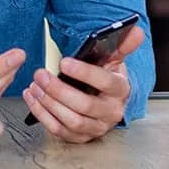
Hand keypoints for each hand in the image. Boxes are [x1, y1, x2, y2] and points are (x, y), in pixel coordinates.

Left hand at [22, 26, 144, 142]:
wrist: (107, 101)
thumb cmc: (107, 77)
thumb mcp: (115, 59)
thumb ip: (123, 44)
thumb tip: (136, 30)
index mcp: (120, 90)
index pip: (105, 82)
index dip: (84, 73)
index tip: (64, 62)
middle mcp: (111, 112)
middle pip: (85, 105)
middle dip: (59, 90)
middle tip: (40, 75)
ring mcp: (96, 128)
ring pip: (71, 121)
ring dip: (48, 104)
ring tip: (34, 86)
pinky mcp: (81, 138)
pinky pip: (60, 131)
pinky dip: (43, 115)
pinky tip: (33, 99)